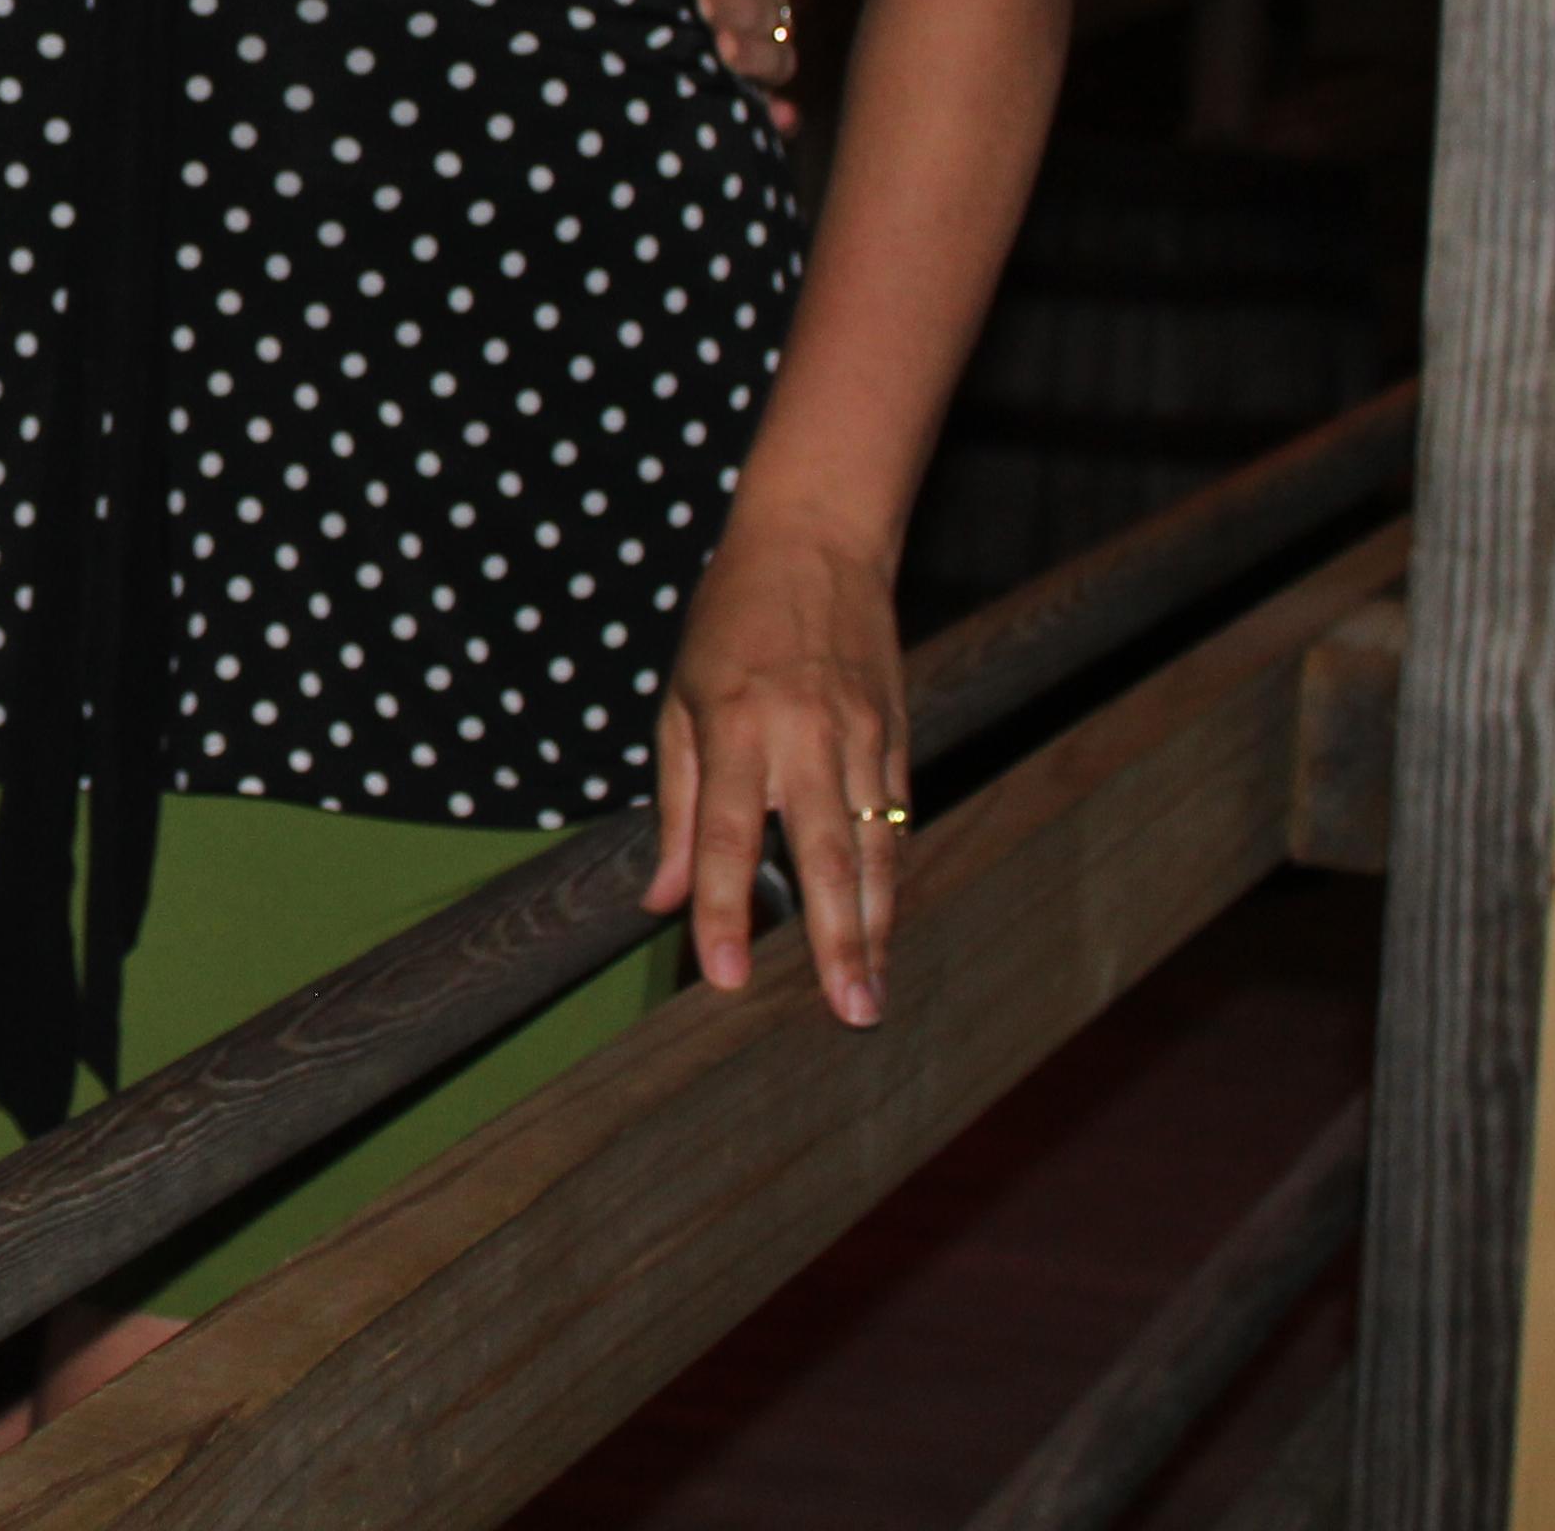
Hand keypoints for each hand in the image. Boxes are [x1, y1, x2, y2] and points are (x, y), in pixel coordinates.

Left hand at [646, 514, 909, 1027]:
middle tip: (848, 1014)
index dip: (721, 910)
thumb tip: (658, 897)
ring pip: (875, 846)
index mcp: (736, 724)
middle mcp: (804, 735)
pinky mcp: (896, 733)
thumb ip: (673, 804)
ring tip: (874, 993)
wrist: (814, 540)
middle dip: (837, 940)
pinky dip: (890, 876)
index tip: (727, 978)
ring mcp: (861, 735)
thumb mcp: (678, 701)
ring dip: (878, 926)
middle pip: (824, 855)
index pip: (723, 835)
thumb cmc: (729, 622)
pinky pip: (894, 818)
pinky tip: (886, 926)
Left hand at [694, 0, 802, 134]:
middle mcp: (760, 17)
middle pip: (771, 12)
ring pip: (779, 59)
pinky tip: (784, 117)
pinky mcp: (744, 102)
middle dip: (738, 7)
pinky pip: (775, 113)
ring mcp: (754, 61)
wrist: (602, 21)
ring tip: (723, 50)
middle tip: (702, 6)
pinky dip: (782, 116)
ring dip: (756, 55)